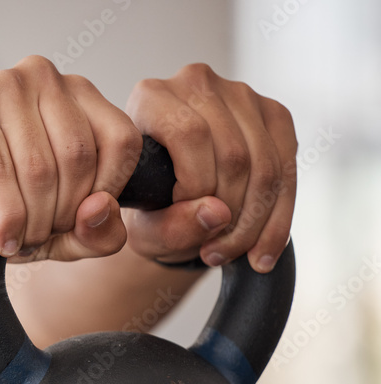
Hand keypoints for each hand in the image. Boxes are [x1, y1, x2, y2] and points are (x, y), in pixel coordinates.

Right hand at [0, 55, 139, 262]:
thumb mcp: (59, 233)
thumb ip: (98, 232)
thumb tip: (101, 208)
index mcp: (77, 94)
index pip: (121, 142)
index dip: (103, 196)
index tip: (72, 224)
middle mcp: (43, 77)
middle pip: (81, 156)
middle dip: (62, 214)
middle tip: (37, 239)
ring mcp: (2, 84)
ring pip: (41, 166)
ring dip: (32, 221)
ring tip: (15, 239)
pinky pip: (1, 169)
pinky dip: (5, 215)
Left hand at [123, 63, 297, 271]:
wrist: (167, 203)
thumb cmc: (148, 207)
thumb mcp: (143, 227)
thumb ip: (170, 226)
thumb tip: (218, 213)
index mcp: (151, 97)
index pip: (189, 133)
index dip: (194, 187)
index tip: (183, 223)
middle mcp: (197, 83)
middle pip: (233, 153)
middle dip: (229, 215)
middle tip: (212, 251)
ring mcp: (240, 94)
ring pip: (266, 164)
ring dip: (255, 221)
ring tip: (231, 252)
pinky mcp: (274, 114)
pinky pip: (289, 168)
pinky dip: (278, 217)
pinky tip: (262, 250)